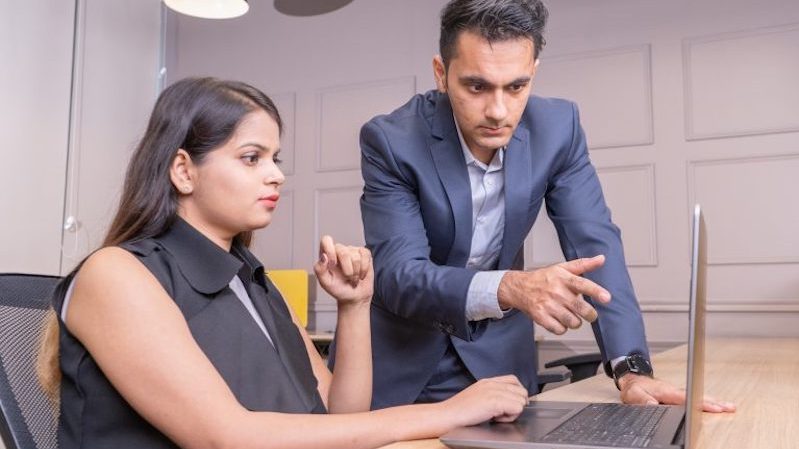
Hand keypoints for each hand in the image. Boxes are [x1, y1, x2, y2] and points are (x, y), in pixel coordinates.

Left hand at [313, 235, 372, 306]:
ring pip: (356, 257)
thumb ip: (320, 269)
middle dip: (347, 270)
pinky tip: (361, 274)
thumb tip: (323, 256)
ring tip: (353, 278)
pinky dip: (364, 269)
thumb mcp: (325, 283)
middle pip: (343, 251)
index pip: (326, 240)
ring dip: (356, 273)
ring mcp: (353, 251)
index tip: (333, 264)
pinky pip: (366, 256)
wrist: (354, 297)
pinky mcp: (364, 254)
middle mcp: (339, 250)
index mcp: (327, 255)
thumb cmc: (338, 289)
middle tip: (346, 278)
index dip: (330, 250)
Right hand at [440, 375, 528, 425]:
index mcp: (488, 381)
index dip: (517, 393)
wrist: (448, 414)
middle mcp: (493, 384)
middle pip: (521, 390)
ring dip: (513, 412)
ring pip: (521, 400)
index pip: (514, 380)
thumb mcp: (477, 395)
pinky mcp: (496, 402)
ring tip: (498, 416)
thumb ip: (490, 393)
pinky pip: (517, 408)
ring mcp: (494, 391)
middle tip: (503, 413)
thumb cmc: (459, 410)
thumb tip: (504, 401)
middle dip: (516, 404)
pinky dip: (510, 417)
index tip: (513, 403)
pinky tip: (496, 419)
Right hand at [497, 255, 611, 333]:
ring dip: (575, 322)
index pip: (583, 284)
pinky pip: (560, 330)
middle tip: (589, 314)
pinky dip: (562, 328)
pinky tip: (558, 320)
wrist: (519, 287)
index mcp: (563, 278)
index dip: (596, 291)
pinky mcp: (540, 317)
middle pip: (581, 309)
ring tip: (570, 315)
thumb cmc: (543, 278)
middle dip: (590, 315)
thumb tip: (601, 258)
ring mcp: (548, 305)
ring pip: (573, 322)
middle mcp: (556, 292)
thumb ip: (583, 264)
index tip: (606, 298)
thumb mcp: (562, 268)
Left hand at [618, 374, 735, 412]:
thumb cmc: (635, 388)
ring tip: (729, 407)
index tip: (714, 407)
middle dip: (714, 402)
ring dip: (714, 401)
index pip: (686, 398)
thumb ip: (644, 400)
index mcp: (666, 391)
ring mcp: (677, 392)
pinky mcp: (678, 395)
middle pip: (697, 396)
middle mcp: (674, 390)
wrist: (633, 380)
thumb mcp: (634, 395)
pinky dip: (708, 401)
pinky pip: (695, 397)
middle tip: (729, 407)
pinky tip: (718, 404)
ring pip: (698, 396)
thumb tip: (653, 406)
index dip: (701, 403)